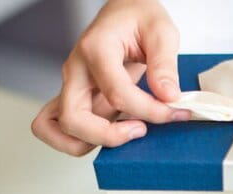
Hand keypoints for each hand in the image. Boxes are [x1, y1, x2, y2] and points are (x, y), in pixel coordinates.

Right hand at [30, 0, 187, 155]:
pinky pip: (62, 127)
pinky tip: (115, 132)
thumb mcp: (161, 32)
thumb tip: (168, 97)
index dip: (149, 111)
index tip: (173, 111)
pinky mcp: (77, 97)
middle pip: (73, 119)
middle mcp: (76, 70)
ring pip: (58, 128)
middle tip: (141, 130)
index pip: (117, 94)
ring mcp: (73, 86)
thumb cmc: (139, 18)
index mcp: (95, 49)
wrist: (125, 11)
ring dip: (92, 141)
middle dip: (109, 136)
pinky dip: (84, 139)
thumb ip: (165, 65)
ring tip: (126, 133)